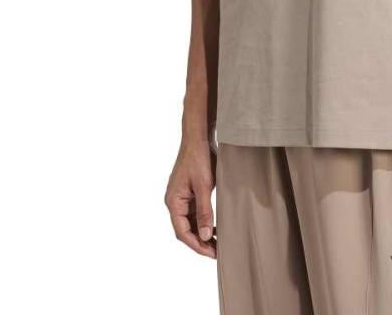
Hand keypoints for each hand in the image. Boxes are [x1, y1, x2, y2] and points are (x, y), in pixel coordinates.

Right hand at [164, 138, 217, 257]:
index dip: (196, 245)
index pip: (182, 232)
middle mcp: (174, 201)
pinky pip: (194, 213)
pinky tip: (214, 228)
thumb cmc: (199, 158)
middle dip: (200, 242)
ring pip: (190, 223)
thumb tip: (203, 236)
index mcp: (173, 201)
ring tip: (218, 244)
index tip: (211, 254)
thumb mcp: (203, 186)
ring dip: (202, 233)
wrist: (198, 137)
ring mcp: (181, 197)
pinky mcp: (189, 193)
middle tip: (217, 252)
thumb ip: (204, 212)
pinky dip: (203, 222)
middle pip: (185, 229)